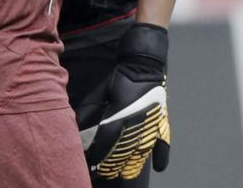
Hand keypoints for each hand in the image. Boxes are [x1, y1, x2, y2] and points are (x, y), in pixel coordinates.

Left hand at [84, 23, 170, 179]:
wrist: (143, 67)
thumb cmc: (118, 79)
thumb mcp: (99, 93)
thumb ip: (89, 111)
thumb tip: (78, 127)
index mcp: (119, 114)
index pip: (106, 140)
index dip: (98, 154)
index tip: (90, 163)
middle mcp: (136, 122)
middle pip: (123, 150)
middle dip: (111, 163)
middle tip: (101, 173)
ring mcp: (150, 124)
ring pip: (140, 150)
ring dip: (131, 164)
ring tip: (121, 174)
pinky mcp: (160, 122)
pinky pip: (163, 142)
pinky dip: (162, 155)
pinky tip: (158, 168)